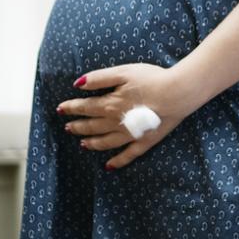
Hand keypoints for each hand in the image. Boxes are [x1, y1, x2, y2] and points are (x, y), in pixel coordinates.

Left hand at [57, 63, 197, 169]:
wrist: (178, 93)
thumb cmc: (152, 79)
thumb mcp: (123, 72)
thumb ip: (99, 78)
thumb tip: (77, 84)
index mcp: (109, 104)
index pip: (84, 107)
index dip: (71, 108)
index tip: (60, 109)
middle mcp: (115, 123)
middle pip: (92, 126)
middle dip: (78, 126)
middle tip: (68, 127)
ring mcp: (130, 135)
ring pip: (105, 143)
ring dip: (92, 144)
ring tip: (82, 144)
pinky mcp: (144, 142)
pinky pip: (127, 156)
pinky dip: (117, 162)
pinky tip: (109, 167)